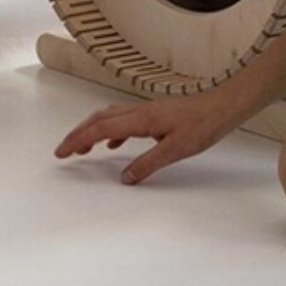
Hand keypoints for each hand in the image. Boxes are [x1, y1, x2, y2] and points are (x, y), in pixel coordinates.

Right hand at [53, 94, 230, 184]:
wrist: (223, 106)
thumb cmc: (203, 124)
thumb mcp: (175, 150)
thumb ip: (148, 164)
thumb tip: (125, 178)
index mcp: (141, 119)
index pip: (101, 129)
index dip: (79, 139)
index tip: (62, 152)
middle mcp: (140, 112)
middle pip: (100, 119)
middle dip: (79, 134)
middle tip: (64, 150)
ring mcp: (148, 112)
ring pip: (111, 118)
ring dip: (93, 131)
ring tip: (84, 148)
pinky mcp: (157, 115)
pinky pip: (125, 120)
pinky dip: (112, 131)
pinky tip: (115, 144)